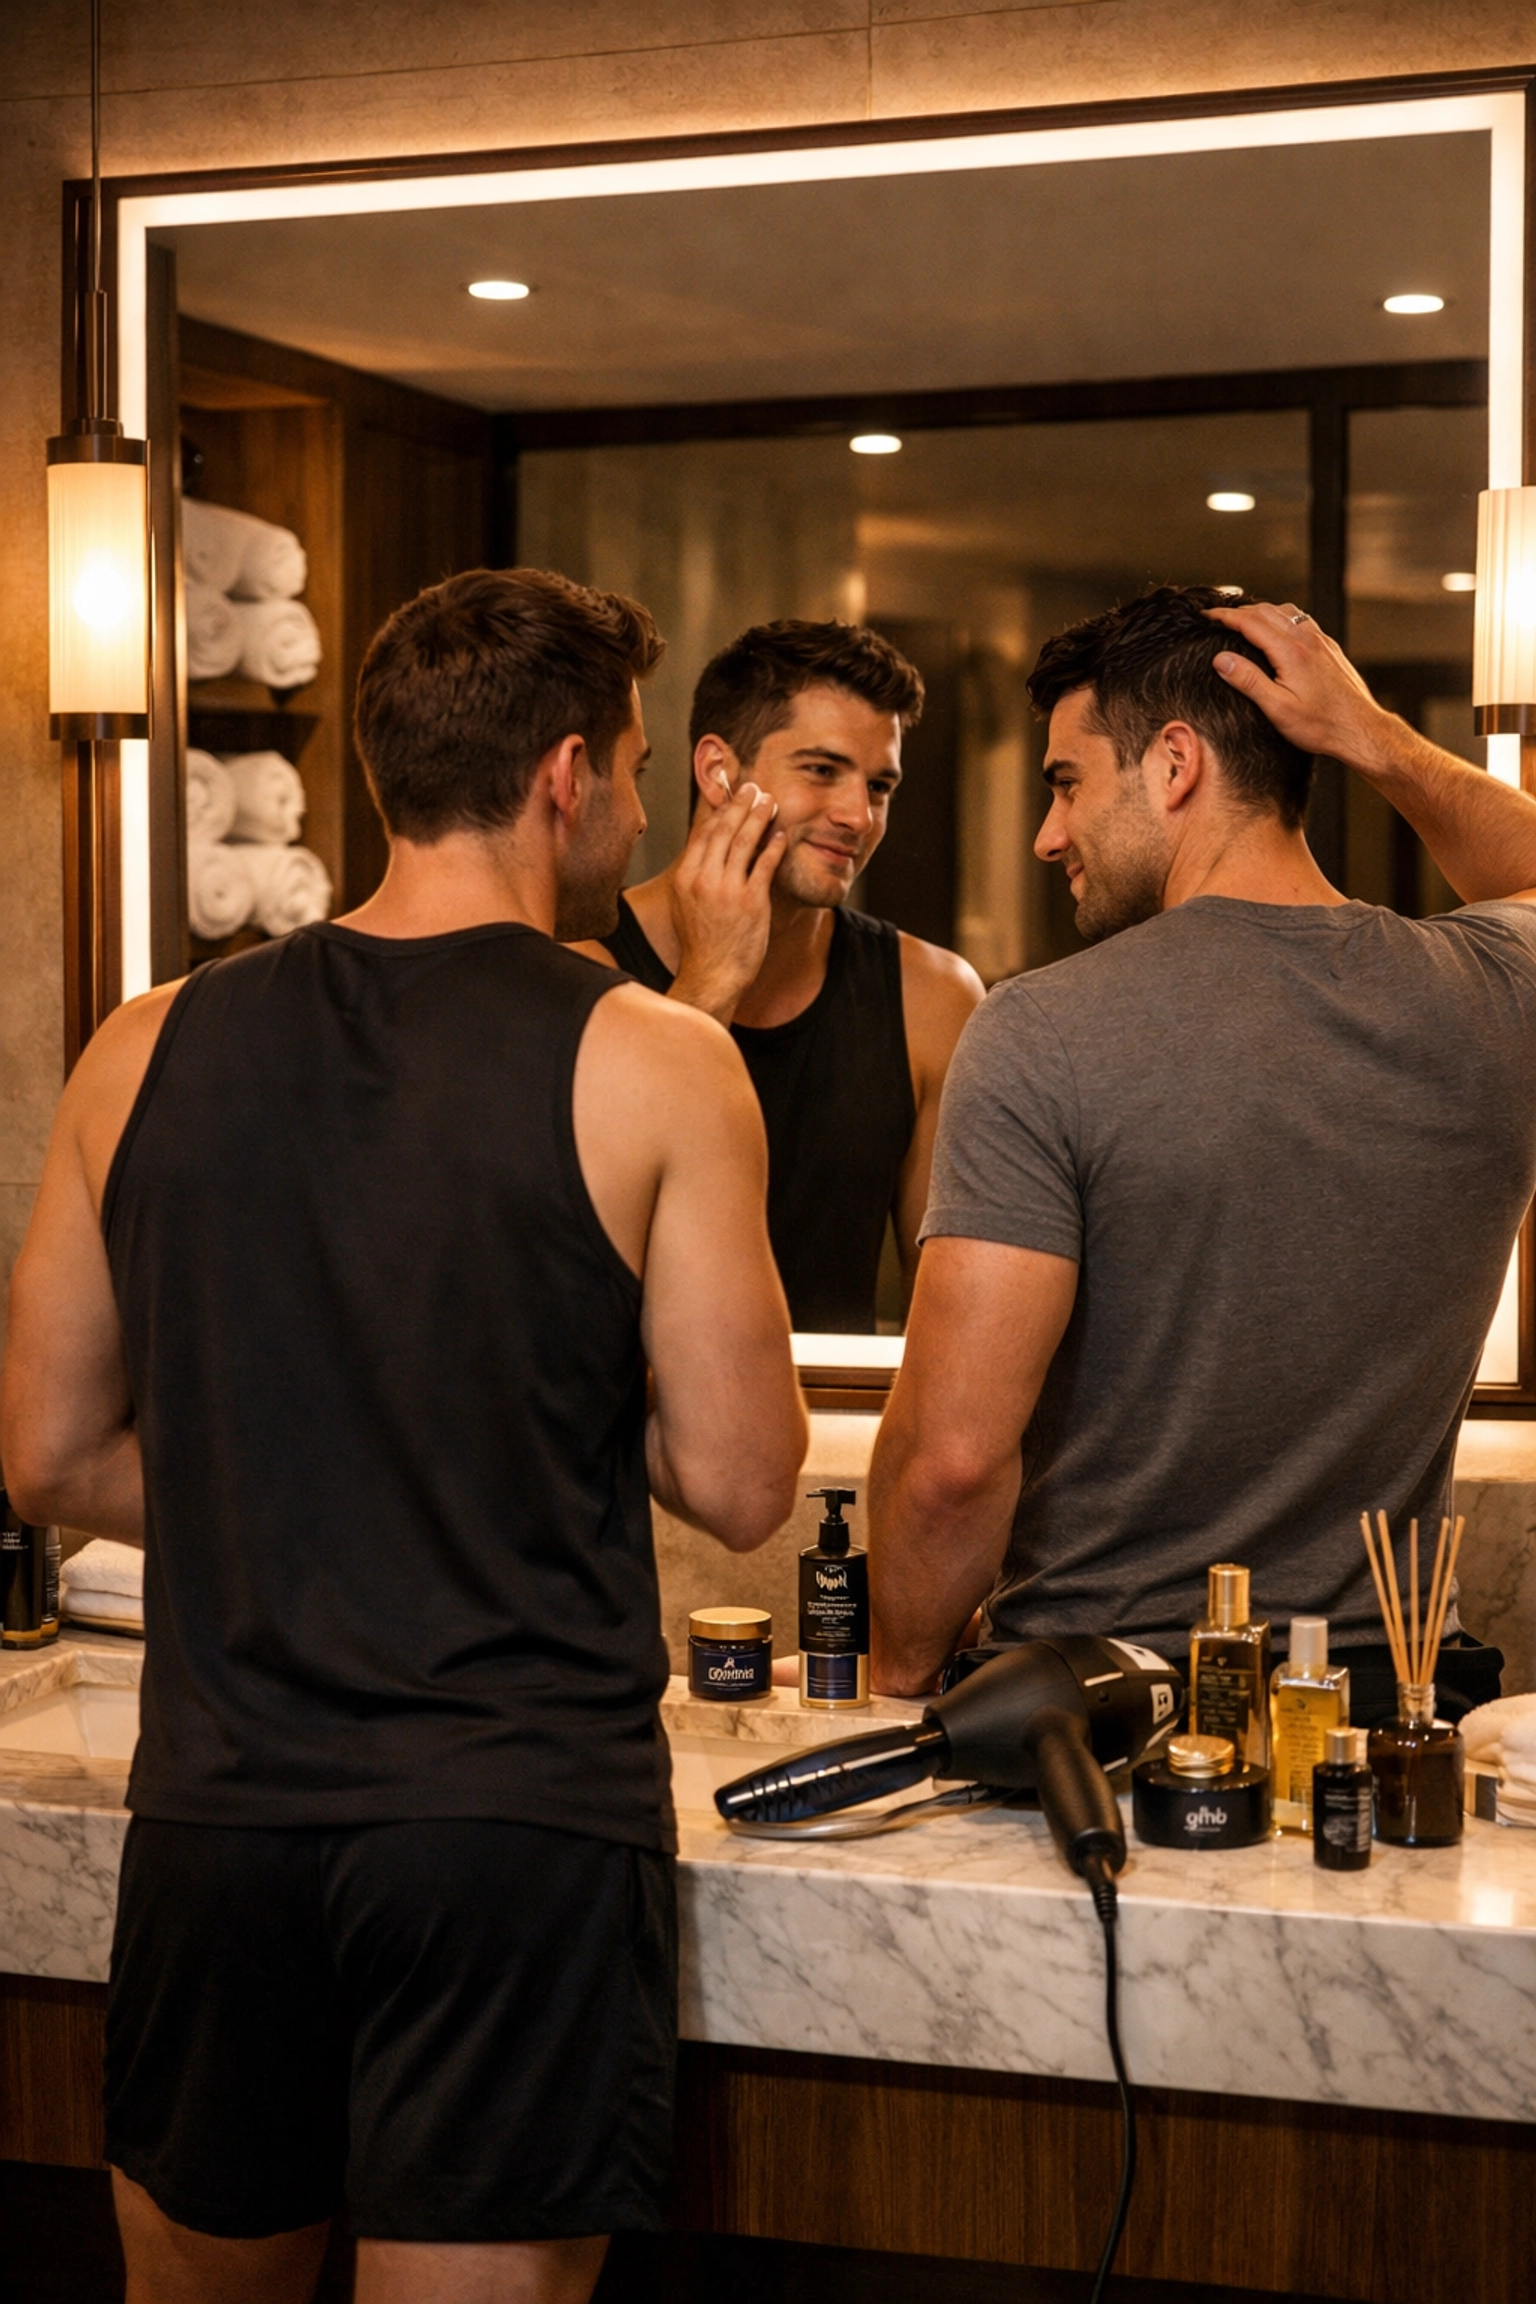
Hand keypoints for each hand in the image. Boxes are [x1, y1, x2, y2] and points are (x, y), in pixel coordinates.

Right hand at [668, 780, 786, 1023]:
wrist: (713, 974)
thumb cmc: (701, 943)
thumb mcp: (685, 904)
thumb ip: (695, 874)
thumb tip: (707, 846)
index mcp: (685, 877)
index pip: (703, 833)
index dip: (718, 811)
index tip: (729, 796)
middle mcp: (703, 879)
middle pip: (724, 830)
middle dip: (740, 804)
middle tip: (752, 788)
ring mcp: (728, 889)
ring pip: (745, 841)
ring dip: (759, 816)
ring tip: (769, 801)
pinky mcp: (751, 901)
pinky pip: (765, 864)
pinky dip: (774, 846)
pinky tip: (781, 834)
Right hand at [1207, 601, 1399, 774]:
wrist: (1360, 729)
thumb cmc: (1321, 725)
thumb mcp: (1277, 708)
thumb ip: (1248, 680)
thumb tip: (1222, 659)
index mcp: (1291, 652)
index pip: (1250, 622)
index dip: (1225, 616)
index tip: (1207, 615)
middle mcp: (1307, 640)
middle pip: (1267, 611)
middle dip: (1240, 610)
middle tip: (1219, 617)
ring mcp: (1321, 641)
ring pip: (1286, 612)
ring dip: (1262, 611)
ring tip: (1245, 620)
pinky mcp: (1330, 648)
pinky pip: (1302, 621)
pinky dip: (1282, 619)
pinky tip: (1279, 631)